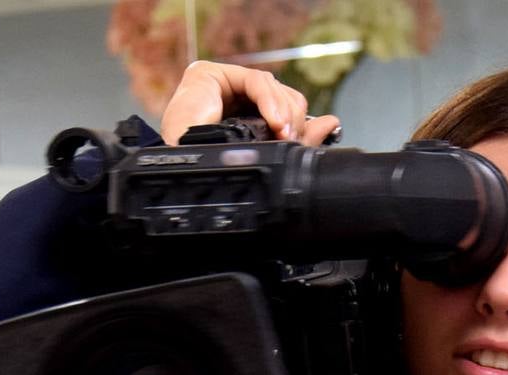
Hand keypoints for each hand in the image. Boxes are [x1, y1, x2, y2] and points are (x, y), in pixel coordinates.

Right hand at [161, 61, 340, 147]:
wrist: (175, 168)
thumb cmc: (209, 165)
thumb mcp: (259, 153)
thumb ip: (294, 137)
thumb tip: (332, 123)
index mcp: (248, 123)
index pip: (286, 114)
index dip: (300, 126)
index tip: (300, 142)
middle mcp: (238, 102)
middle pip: (285, 99)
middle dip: (293, 119)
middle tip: (288, 138)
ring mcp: (226, 86)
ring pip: (274, 88)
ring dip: (283, 111)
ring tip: (279, 132)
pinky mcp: (214, 74)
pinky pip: (256, 81)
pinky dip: (269, 100)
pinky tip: (273, 121)